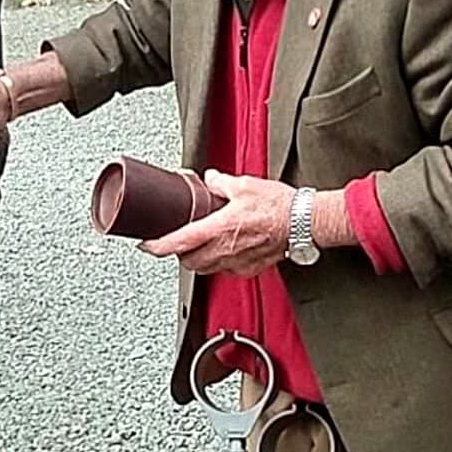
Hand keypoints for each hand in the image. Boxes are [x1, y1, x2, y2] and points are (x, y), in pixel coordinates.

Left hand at [140, 171, 295, 276]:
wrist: (304, 222)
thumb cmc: (280, 206)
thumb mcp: (245, 185)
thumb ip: (222, 183)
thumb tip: (211, 179)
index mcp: (220, 228)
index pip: (180, 242)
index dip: (158, 246)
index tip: (146, 245)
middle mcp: (226, 249)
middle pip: (188, 262)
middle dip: (178, 254)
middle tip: (175, 242)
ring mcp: (238, 262)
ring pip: (206, 269)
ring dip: (197, 260)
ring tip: (198, 246)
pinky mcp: (250, 268)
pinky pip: (226, 271)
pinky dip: (218, 263)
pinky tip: (223, 251)